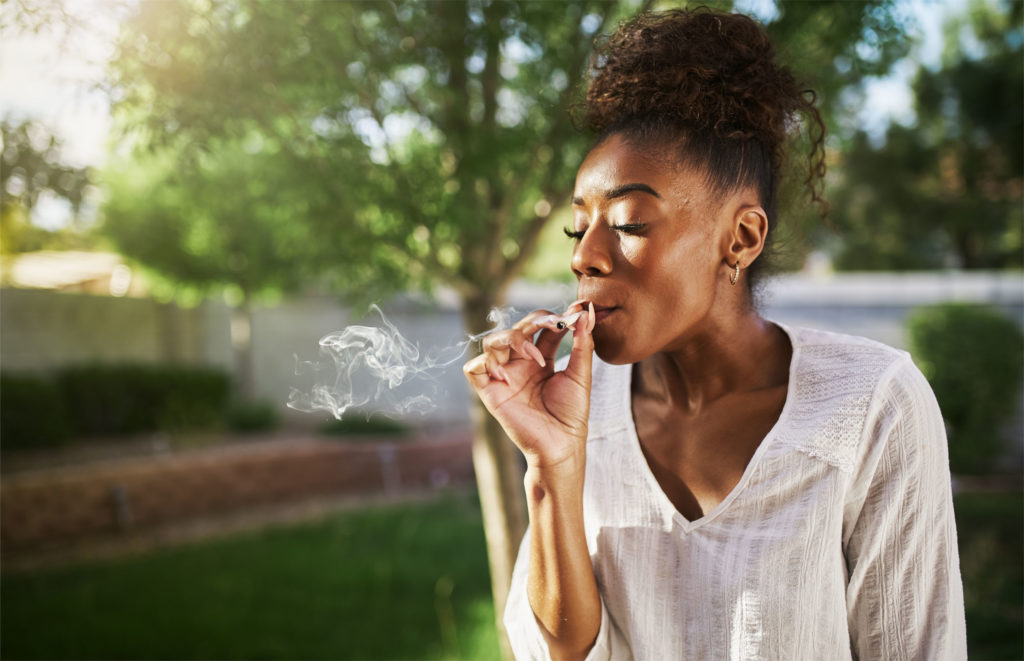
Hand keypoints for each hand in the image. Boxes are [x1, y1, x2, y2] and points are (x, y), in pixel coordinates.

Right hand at [463, 302, 595, 468]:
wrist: (561, 445)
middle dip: (535, 320)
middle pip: (516, 328)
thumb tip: (587, 312)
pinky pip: (473, 367)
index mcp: (540, 359)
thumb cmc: (572, 414)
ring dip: (511, 338)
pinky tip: (507, 376)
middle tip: (556, 324)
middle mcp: (519, 365)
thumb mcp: (581, 374)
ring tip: (534, 356)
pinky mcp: (490, 392)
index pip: (540, 327)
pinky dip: (486, 364)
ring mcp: (503, 377)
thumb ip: (583, 344)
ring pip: (491, 341)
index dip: (555, 316)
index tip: (575, 312)